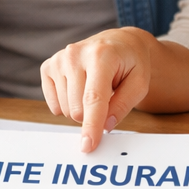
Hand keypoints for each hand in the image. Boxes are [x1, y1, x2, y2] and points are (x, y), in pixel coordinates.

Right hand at [40, 29, 154, 152]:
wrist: (118, 42)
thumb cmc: (130, 63)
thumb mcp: (139, 83)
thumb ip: (123, 105)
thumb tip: (104, 126)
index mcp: (101, 56)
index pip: (93, 98)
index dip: (91, 125)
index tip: (88, 146)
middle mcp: (75, 54)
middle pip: (77, 109)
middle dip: (93, 115)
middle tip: (107, 97)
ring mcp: (59, 59)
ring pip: (65, 109)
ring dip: (82, 109)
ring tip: (95, 88)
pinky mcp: (48, 66)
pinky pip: (53, 104)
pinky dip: (68, 104)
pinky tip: (79, 89)